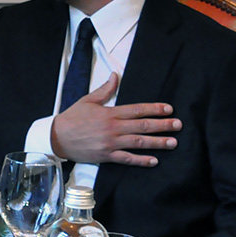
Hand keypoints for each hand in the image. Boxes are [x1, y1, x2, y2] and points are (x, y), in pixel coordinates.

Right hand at [51, 73, 180, 165]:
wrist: (57, 137)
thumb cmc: (72, 118)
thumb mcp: (88, 100)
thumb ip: (105, 90)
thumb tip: (116, 75)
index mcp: (110, 113)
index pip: (137, 110)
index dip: (154, 109)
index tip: (169, 109)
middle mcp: (113, 128)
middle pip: (142, 126)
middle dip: (162, 125)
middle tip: (178, 125)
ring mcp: (110, 143)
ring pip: (138, 142)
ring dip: (157, 142)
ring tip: (173, 143)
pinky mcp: (106, 156)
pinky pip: (126, 159)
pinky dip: (140, 160)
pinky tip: (154, 161)